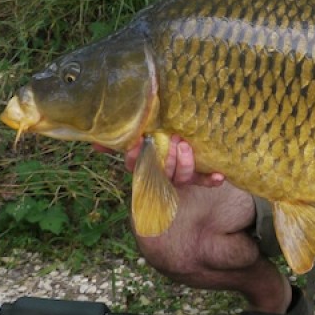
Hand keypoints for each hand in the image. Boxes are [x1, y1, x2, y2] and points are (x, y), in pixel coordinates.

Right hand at [97, 136, 224, 187]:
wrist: (178, 142)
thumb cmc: (154, 137)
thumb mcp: (137, 135)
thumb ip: (116, 141)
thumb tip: (94, 144)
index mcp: (145, 163)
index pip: (136, 164)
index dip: (136, 157)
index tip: (138, 144)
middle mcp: (161, 172)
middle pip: (161, 171)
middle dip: (166, 158)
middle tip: (172, 139)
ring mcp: (178, 176)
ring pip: (181, 177)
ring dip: (184, 164)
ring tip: (186, 146)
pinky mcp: (196, 177)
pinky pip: (203, 180)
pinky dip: (211, 180)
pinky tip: (220, 176)